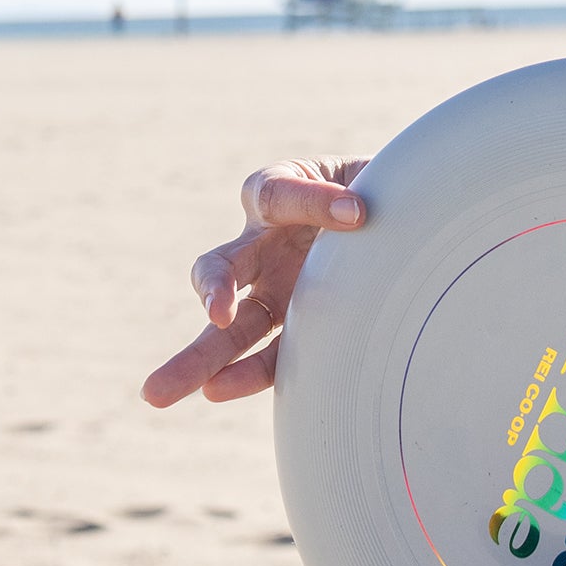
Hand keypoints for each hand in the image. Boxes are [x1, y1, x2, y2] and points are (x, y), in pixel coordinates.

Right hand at [140, 156, 369, 406]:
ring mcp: (276, 289)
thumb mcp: (374, 171)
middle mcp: (267, 244)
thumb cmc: (387, 184)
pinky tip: (218, 389)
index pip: (276, 193)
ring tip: (155, 394)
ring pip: (228, 328)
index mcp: (283, 191)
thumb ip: (359, 189)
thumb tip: (357, 215)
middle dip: (213, 291)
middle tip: (214, 314)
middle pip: (223, 267)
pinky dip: (245, 373)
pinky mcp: (295, 325)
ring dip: (198, 357)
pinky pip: (266, 355)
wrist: (409, 214)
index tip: (358, 210)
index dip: (312, 201)